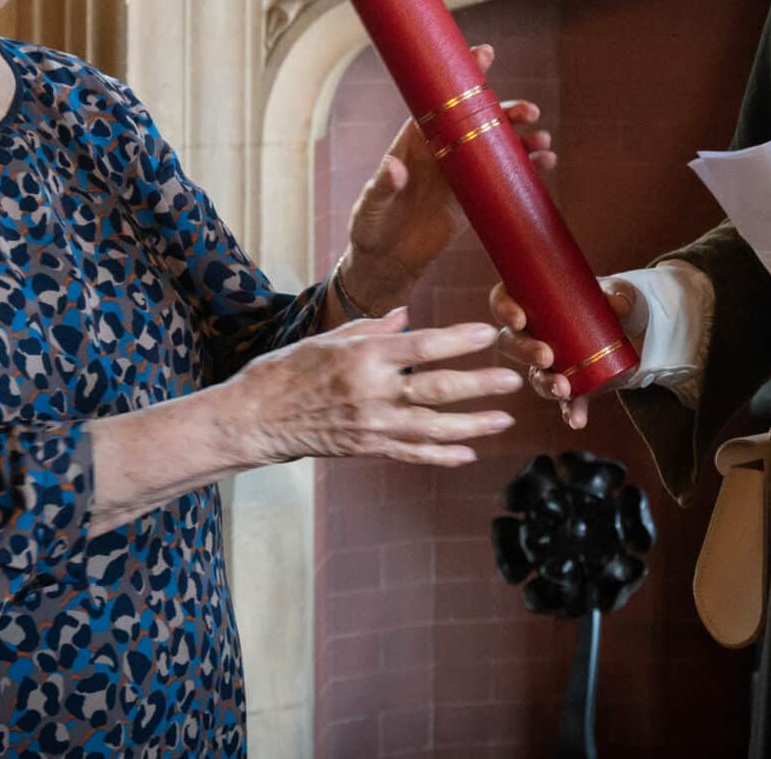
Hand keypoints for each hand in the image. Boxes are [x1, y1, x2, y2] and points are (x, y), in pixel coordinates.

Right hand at [219, 309, 520, 467]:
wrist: (256, 418)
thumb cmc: (289, 369)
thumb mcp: (330, 337)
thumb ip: (373, 327)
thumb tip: (406, 314)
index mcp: (364, 356)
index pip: (424, 345)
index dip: (461, 340)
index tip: (490, 334)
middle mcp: (373, 391)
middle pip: (438, 388)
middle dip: (481, 385)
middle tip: (514, 380)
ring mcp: (372, 424)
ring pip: (434, 427)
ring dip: (473, 425)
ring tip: (504, 420)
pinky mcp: (367, 448)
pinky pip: (412, 453)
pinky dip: (442, 455)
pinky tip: (468, 452)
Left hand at [340, 43, 555, 312]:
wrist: (386, 262)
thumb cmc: (370, 226)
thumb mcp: (371, 205)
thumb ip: (383, 184)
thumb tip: (395, 167)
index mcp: (416, 141)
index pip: (441, 102)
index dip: (463, 77)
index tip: (484, 53)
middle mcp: (443, 151)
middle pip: (479, 122)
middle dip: (505, 112)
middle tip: (528, 111)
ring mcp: (460, 175)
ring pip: (496, 148)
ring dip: (521, 140)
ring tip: (542, 141)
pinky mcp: (473, 200)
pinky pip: (503, 178)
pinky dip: (525, 169)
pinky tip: (545, 163)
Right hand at [489, 277, 637, 429]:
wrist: (635, 331)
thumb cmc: (614, 302)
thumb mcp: (619, 292)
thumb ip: (620, 295)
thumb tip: (617, 303)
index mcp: (535, 301)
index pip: (504, 300)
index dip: (504, 309)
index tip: (519, 319)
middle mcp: (534, 333)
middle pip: (511, 342)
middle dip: (524, 352)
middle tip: (546, 356)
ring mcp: (550, 362)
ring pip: (534, 375)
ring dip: (545, 384)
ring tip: (563, 389)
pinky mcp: (570, 384)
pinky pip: (565, 400)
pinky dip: (570, 410)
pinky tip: (576, 418)